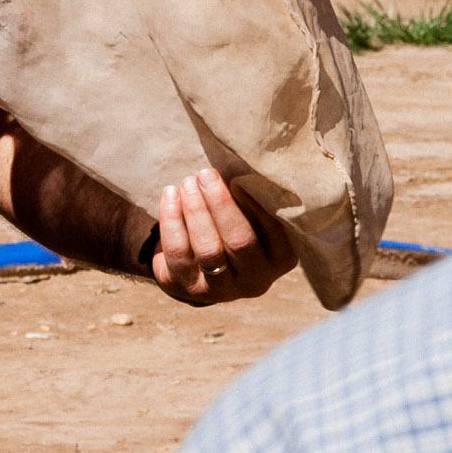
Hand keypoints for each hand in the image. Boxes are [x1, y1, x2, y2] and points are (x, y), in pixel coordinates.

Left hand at [146, 168, 296, 305]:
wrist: (199, 262)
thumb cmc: (235, 223)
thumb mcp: (253, 215)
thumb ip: (255, 196)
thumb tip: (245, 162)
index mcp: (281, 258)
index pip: (273, 229)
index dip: (255, 201)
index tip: (239, 176)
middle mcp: (256, 280)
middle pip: (240, 240)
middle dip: (220, 203)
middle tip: (205, 174)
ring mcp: (222, 290)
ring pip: (208, 249)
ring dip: (195, 210)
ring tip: (187, 182)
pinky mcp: (188, 289)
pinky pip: (178, 254)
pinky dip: (171, 221)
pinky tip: (169, 195)